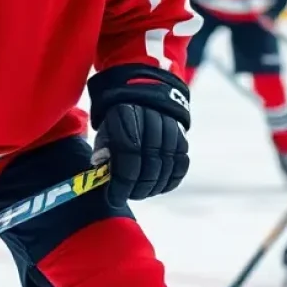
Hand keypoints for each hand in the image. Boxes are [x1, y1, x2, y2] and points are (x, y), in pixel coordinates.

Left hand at [87, 64, 190, 208]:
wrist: (143, 89)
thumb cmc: (118, 117)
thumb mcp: (105, 129)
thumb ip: (104, 151)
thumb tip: (104, 176)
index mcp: (125, 116)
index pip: (127, 157)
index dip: (121, 183)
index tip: (114, 197)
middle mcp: (150, 120)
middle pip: (149, 165)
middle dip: (137, 188)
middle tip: (128, 195)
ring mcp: (169, 126)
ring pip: (167, 166)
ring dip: (154, 186)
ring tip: (142, 192)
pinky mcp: (182, 133)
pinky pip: (181, 162)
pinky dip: (172, 178)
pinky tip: (160, 185)